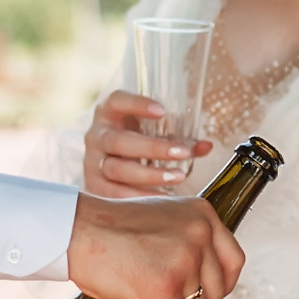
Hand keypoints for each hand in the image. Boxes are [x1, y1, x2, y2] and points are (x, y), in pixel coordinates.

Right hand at [66, 191, 244, 298]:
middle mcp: (199, 233)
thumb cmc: (107, 228)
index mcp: (201, 214)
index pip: (233, 259)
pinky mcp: (164, 285)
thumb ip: (182, 240)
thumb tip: (193, 280)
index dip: (225, 287)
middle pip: (218, 289)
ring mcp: (184, 259)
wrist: (75, 230)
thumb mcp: (160, 220)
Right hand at [83, 91, 213, 197]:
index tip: (162, 111)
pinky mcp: (93, 186)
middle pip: (120, 141)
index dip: (137, 104)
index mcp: (109, 113)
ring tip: (178, 177)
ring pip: (117, 169)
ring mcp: (92, 162)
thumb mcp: (152, 134)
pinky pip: (113, 194)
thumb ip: (177, 139)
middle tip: (182, 154)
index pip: (117, 101)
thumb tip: (206, 146)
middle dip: (153, 148)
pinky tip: (162, 198)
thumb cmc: (133, 144)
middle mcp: (96, 136)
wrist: (103, 166)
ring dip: (150, 175)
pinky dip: (138, 197)